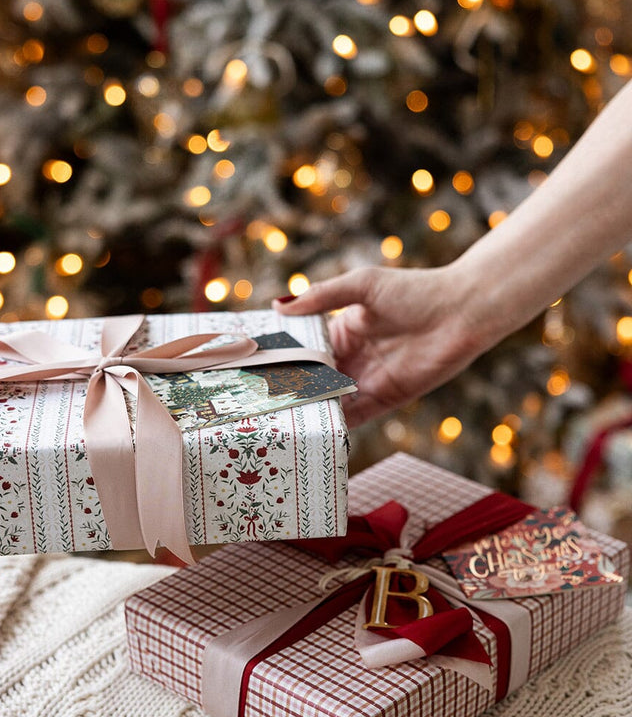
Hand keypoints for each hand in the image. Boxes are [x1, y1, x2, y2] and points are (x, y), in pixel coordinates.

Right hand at [273, 265, 485, 426]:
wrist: (462, 312)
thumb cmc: (414, 291)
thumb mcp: (362, 286)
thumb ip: (321, 297)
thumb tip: (279, 305)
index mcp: (342, 329)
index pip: (305, 349)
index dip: (284, 360)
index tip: (255, 370)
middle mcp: (352, 358)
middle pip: (314, 380)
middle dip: (291, 391)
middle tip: (259, 403)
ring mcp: (368, 380)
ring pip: (331, 401)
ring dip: (310, 410)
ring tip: (280, 420)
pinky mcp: (386, 399)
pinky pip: (356, 416)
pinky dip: (337, 425)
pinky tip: (315, 430)